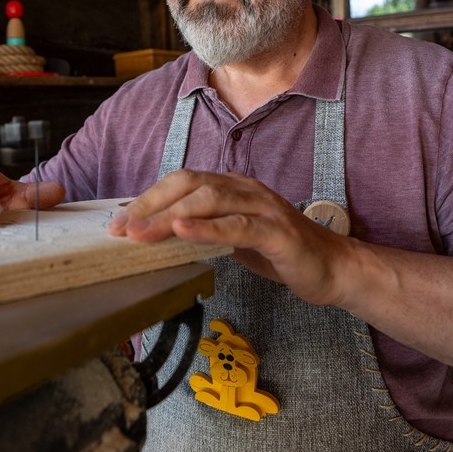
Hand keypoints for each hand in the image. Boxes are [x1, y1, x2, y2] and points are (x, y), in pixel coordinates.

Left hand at [107, 169, 354, 306]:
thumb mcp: (234, 238)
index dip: (148, 198)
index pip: (182, 182)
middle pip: (190, 184)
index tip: (119, 221)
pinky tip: (183, 233)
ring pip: (210, 200)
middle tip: (121, 228)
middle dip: (150, 205)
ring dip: (170, 216)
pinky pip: (238, 225)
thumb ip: (203, 230)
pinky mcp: (278, 232)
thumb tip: (159, 236)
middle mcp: (246, 189)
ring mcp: (264, 207)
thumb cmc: (281, 253)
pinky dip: (207, 228)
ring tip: (142, 232)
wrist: (334, 269)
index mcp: (233, 187)